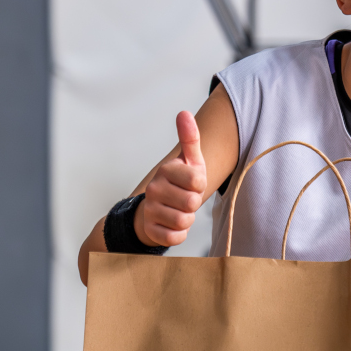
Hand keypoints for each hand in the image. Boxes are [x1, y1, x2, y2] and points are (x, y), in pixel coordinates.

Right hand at [135, 111, 207, 246]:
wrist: (158, 209)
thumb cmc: (181, 183)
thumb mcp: (190, 160)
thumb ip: (190, 138)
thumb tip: (183, 112)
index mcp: (166, 170)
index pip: (198, 181)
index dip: (200, 185)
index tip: (192, 184)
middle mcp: (154, 188)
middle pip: (192, 202)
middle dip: (194, 203)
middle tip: (186, 199)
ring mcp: (150, 210)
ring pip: (184, 221)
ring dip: (188, 219)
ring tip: (179, 211)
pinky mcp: (150, 230)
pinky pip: (174, 238)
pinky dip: (179, 234)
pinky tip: (172, 225)